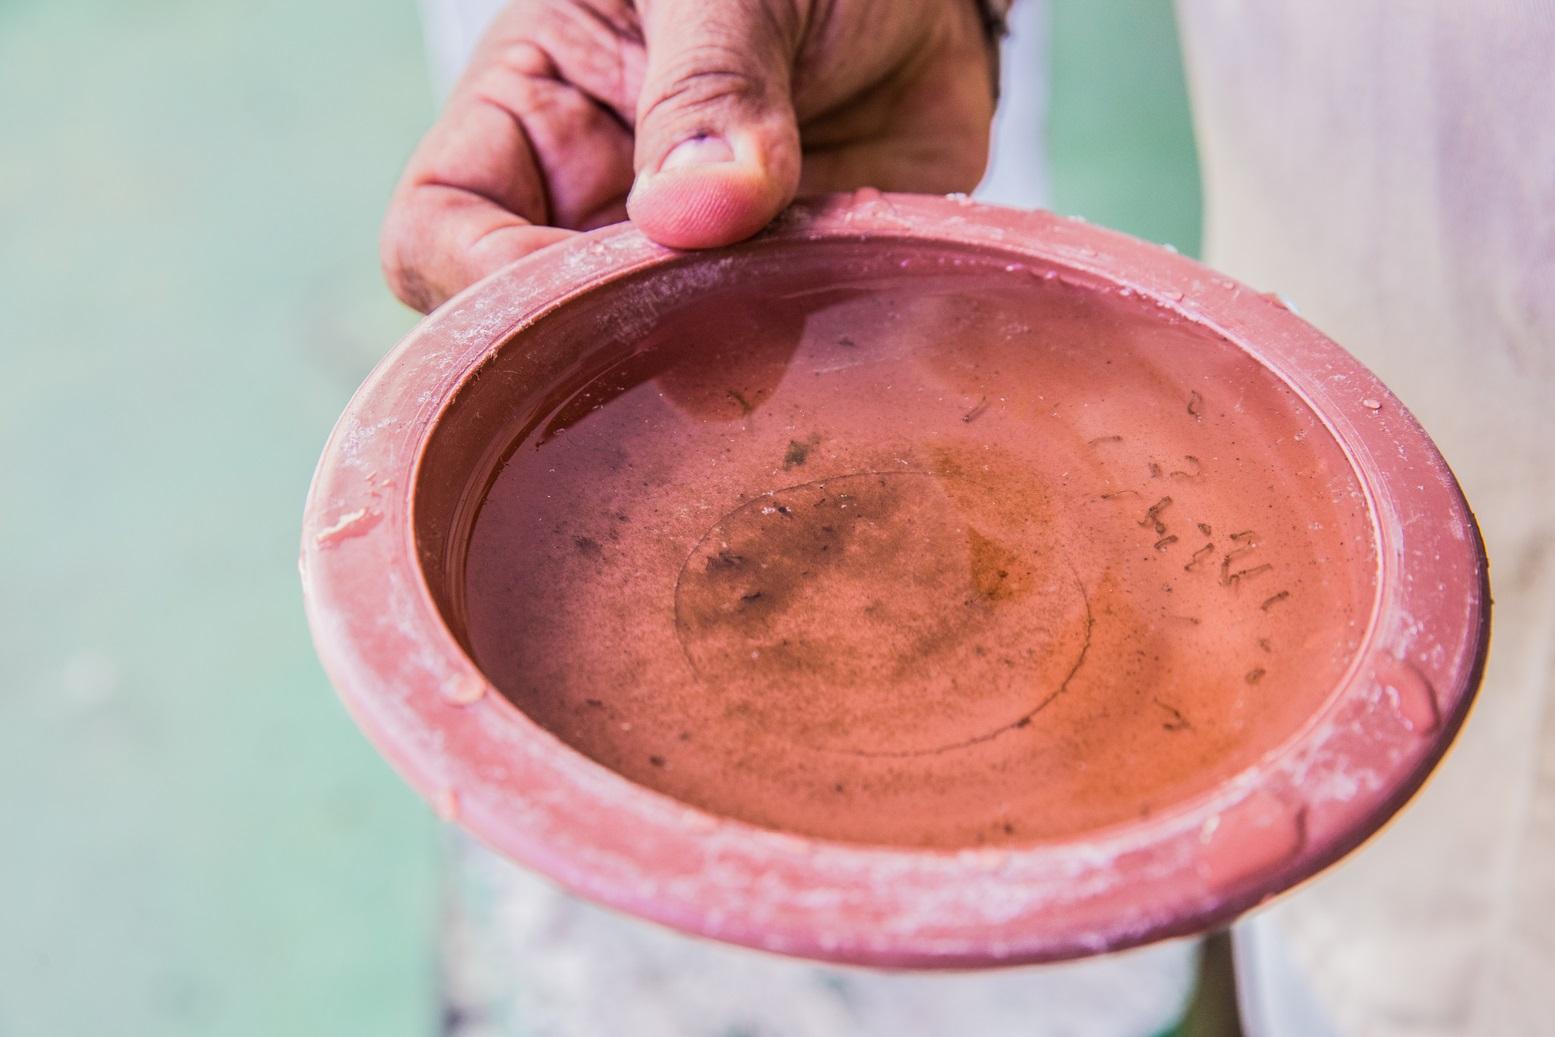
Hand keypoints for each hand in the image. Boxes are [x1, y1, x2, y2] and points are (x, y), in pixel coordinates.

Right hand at [381, 0, 997, 310]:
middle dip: (597, 344)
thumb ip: (709, 86)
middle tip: (694, 332)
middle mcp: (591, 199)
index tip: (593, 299)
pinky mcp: (770, 297)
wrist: (944, 2)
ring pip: (637, 361)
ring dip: (696, 358)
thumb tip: (685, 212)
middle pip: (528, 324)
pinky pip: (750, 359)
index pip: (438, 229)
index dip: (485, 284)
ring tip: (773, 327)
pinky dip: (781, 363)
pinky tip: (826, 328)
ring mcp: (683, 260)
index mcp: (534, 107)